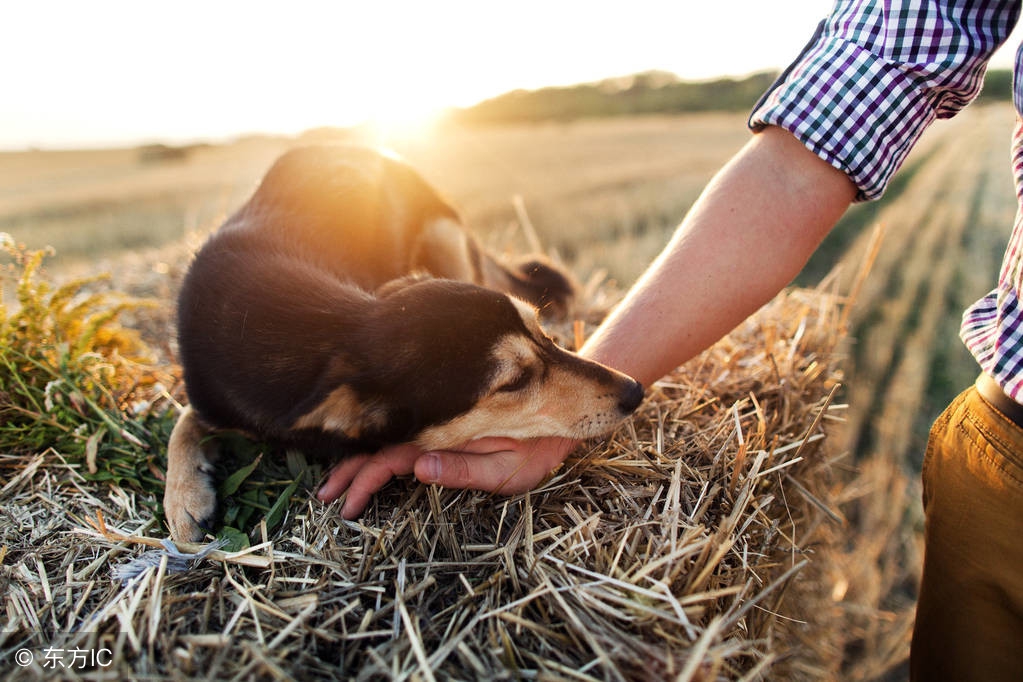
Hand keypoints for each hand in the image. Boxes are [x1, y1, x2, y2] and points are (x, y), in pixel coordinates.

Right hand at [316, 437, 577, 518]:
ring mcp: (440, 426)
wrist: (563, 417)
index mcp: (443, 435)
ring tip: (334, 483)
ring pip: (388, 440)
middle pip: (380, 447)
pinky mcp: (446, 429)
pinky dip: (378, 449)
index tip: (346, 505)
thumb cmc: (538, 448)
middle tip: (326, 497)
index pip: (390, 458)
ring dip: (359, 459)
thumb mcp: (507, 467)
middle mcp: (436, 426)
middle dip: (350, 471)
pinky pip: (404, 437)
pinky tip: (361, 458)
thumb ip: (464, 469)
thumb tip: (418, 468)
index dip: (364, 480)